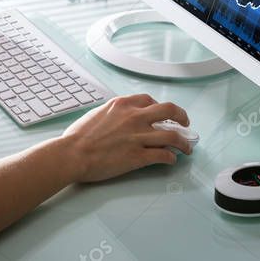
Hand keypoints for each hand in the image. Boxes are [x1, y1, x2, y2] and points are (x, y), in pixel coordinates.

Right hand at [58, 94, 191, 182]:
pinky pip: (163, 155)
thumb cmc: (79, 136)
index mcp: (123, 104)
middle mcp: (134, 117)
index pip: (150, 100)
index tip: (164, 114)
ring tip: (186, 147)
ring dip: (184, 142)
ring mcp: (138, 136)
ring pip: (173, 136)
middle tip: (185, 124)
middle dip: (182, 117)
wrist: (72, 153)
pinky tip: (171, 160)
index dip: (160, 107)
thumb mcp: (98, 113)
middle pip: (169, 111)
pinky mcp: (139, 156)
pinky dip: (171, 158)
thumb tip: (121, 119)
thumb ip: (114, 113)